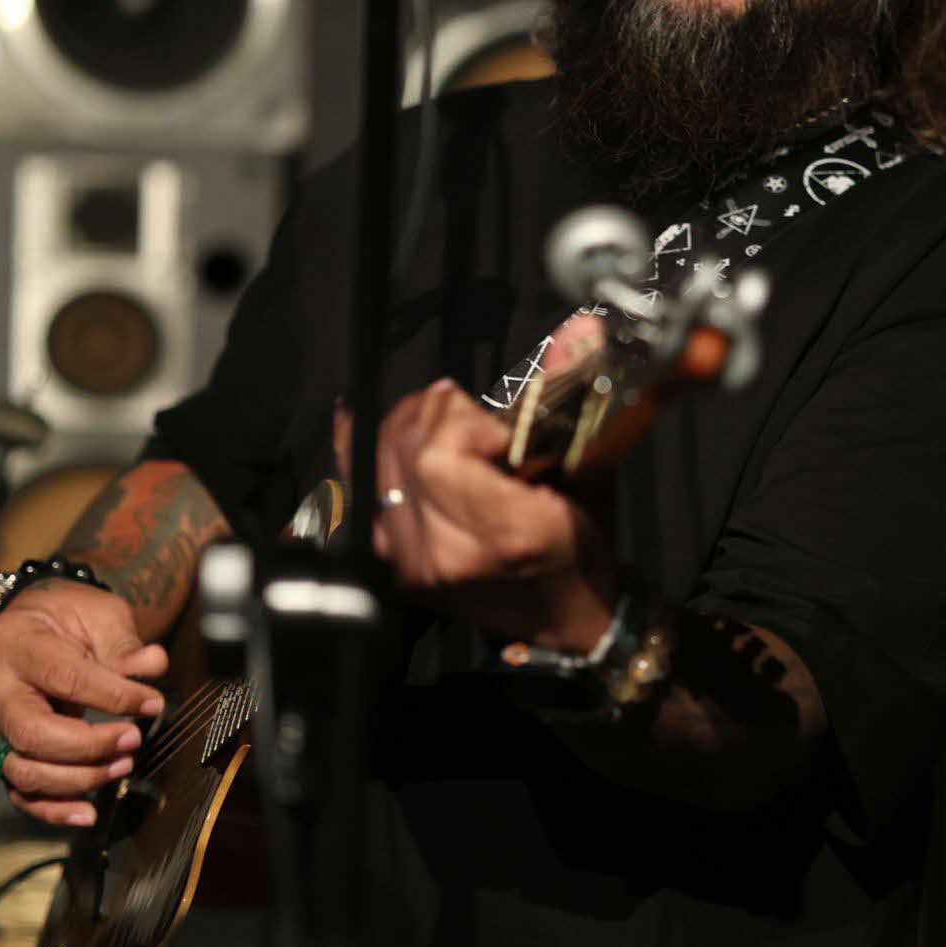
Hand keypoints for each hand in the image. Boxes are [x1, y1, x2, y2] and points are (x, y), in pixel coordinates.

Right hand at [0, 583, 166, 826]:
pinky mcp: (5, 752)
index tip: (151, 702)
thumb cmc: (66, 616)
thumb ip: (124, 644)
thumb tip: (153, 665)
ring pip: (24, 771)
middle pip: (31, 733)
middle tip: (133, 738)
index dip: (111, 696)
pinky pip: (21, 792)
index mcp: (18, 646)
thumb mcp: (98, 613)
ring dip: (78, 779)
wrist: (34, 623)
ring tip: (123, 764)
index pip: (62, 677)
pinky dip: (54, 809)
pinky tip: (89, 812)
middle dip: (89, 746)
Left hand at [336, 368, 617, 655]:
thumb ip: (575, 394)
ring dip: (407, 430)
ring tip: (443, 429)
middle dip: (434, 415)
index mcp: (506, 534)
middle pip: (403, 450)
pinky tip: (355, 420)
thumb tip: (580, 327)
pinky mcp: (395, 567)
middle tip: (467, 416)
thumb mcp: (590, 469)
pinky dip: (360, 451)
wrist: (567, 619)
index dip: (460, 422)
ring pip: (379, 465)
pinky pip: (359, 492)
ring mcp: (414, 566)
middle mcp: (449, 554)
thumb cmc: (584, 547)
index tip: (494, 429)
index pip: (440, 454)